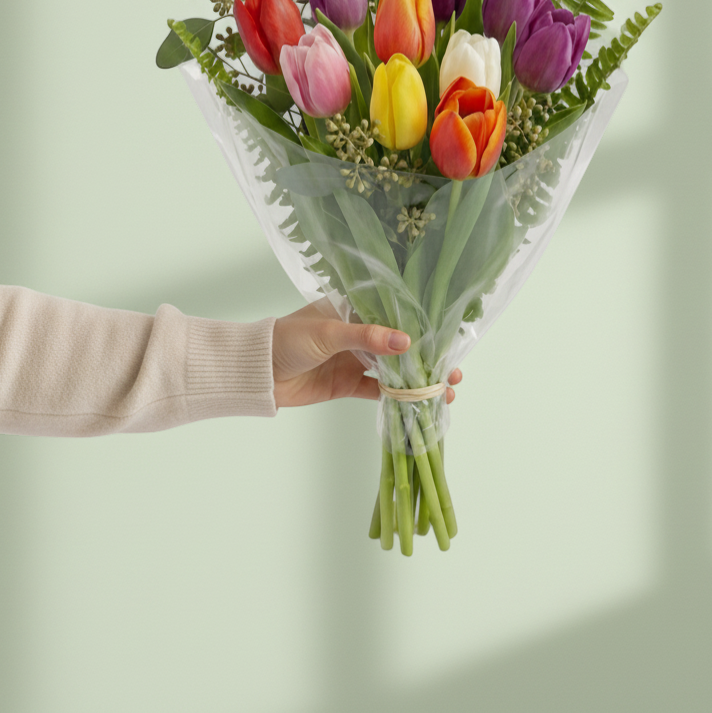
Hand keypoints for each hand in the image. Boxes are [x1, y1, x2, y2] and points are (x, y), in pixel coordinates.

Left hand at [272, 302, 462, 408]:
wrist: (256, 373)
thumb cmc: (288, 340)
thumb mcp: (328, 332)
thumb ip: (367, 337)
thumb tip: (407, 342)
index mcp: (354, 308)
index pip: (395, 314)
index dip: (423, 326)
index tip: (449, 338)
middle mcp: (359, 332)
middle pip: (401, 344)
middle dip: (428, 357)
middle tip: (455, 372)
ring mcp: (355, 359)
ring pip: (395, 369)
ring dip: (419, 380)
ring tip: (446, 391)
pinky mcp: (348, 384)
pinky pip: (378, 390)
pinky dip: (399, 397)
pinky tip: (421, 403)